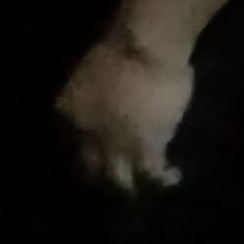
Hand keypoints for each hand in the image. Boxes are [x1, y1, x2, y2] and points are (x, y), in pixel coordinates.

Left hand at [55, 25, 193, 193]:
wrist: (143, 48)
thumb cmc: (119, 48)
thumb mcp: (91, 74)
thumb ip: (94, 94)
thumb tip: (106, 101)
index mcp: (69, 110)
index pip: (70, 140)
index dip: (83, 148)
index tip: (92, 153)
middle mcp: (87, 134)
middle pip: (89, 166)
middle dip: (98, 177)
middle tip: (110, 183)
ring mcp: (116, 144)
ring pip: (118, 178)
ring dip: (128, 187)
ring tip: (138, 195)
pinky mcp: (147, 148)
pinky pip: (152, 173)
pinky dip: (163, 177)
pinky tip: (173, 177)